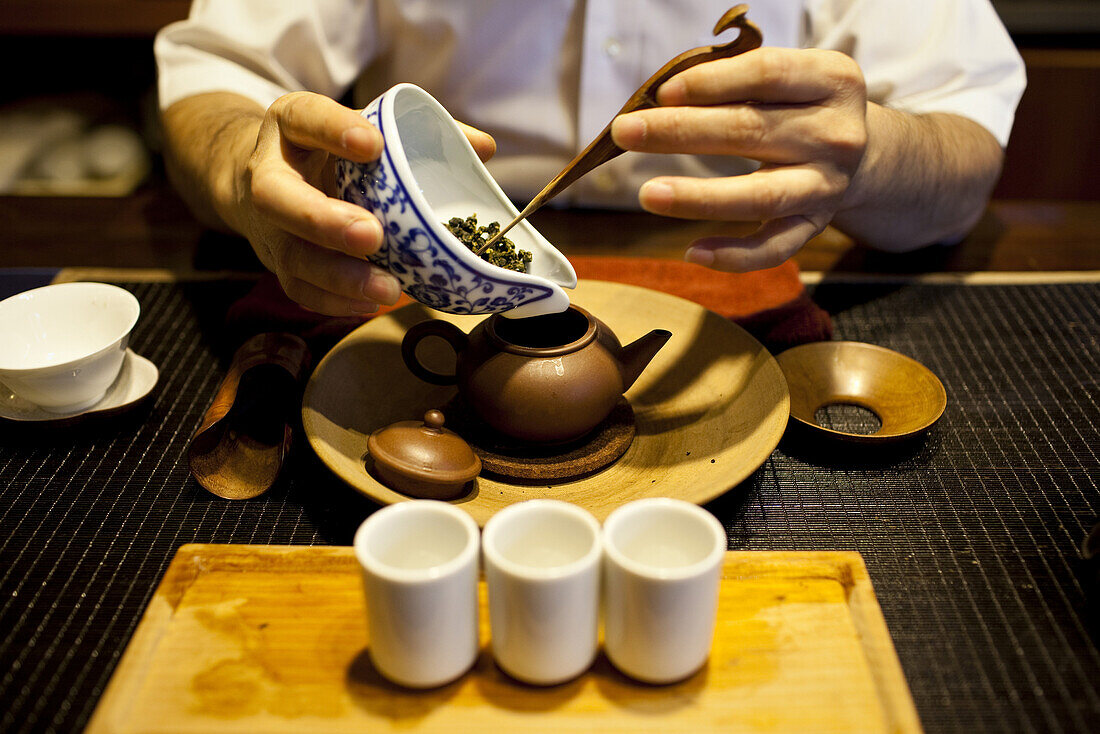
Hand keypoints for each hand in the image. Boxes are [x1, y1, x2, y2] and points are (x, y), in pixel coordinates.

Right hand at [238, 92, 495, 314]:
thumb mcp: (361, 128)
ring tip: (388, 288)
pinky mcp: (279, 264)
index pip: (305, 117)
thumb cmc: (329, 152)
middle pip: (278, 197)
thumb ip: (418, 135)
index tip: (373, 144)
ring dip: (341, 276)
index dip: (334, 129)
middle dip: (325, 220)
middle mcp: (269, 173)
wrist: (267, 178)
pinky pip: (301, 289)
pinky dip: (337, 301)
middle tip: (372, 235)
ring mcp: (269, 225)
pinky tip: (373, 303)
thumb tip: (483, 148)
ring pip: (292, 254)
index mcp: (291, 125)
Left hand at [611, 47, 867, 270]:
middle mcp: (836, 135)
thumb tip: (661, 100)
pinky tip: (692, 252)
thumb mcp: (784, 76)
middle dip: (681, 132)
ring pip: (760, 196)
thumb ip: (733, 79)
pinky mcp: (814, 226)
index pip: (767, 75)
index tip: (662, 92)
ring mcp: (827, 185)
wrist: (861, 151)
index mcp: (831, 80)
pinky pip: (773, 248)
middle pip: (751, 132)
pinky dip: (733, 256)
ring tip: (648, 195)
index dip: (712, 83)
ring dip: (699, 197)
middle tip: (626, 132)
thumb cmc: (799, 103)